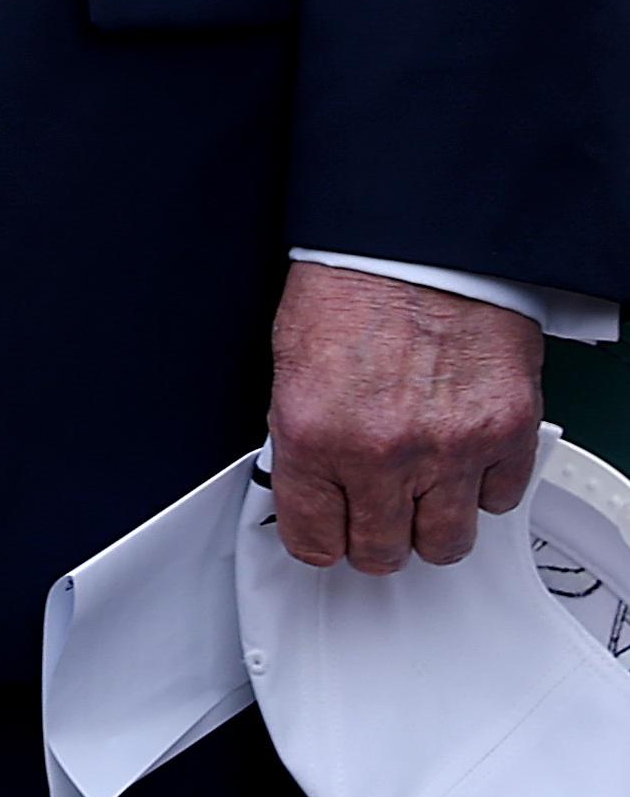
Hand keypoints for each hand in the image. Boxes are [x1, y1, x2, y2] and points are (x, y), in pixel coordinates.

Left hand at [268, 261, 543, 571]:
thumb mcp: (290, 362)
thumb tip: (308, 480)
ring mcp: (451, 448)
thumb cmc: (350, 285)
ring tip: (418, 496)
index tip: (324, 534)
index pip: (312, 538)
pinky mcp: (506, 435)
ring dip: (429, 526)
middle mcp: (383, 452)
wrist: (417, 244)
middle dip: (373, 539)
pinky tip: (461, 459)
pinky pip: (499, 501)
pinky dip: (481, 488)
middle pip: (382, 552)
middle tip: (371, 515)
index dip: (317, 538)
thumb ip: (303, 433)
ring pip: (446, 543)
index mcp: (315, 433)